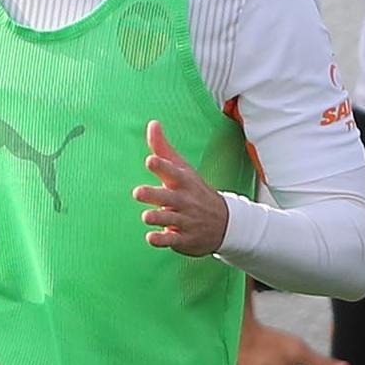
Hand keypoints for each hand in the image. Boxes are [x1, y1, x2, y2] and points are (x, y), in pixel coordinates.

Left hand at [134, 119, 228, 255]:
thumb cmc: (196, 191)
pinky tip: (151, 238)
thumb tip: (152, 123)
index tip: (151, 160)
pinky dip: (163, 240)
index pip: (172, 172)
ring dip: (158, 218)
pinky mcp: (185, 238)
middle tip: (138, 192)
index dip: (162, 166)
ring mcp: (186, 220)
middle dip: (154, 195)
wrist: (226, 223)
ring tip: (146, 216)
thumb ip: (163, 148)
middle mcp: (185, 201)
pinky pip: (173, 240)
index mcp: (183, 182)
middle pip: (169, 197)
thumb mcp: (183, 169)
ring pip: (170, 219)